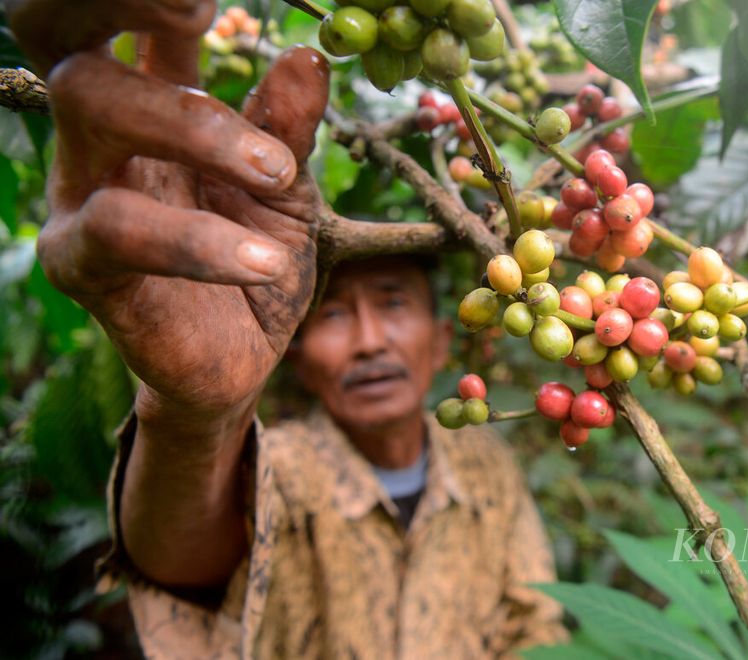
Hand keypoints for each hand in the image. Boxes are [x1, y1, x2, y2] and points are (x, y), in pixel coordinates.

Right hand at [11, 0, 330, 417]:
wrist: (241, 358)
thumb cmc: (256, 261)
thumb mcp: (286, 191)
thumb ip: (288, 128)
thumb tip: (310, 54)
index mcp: (153, 108)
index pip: (131, 21)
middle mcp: (101, 137)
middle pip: (79, 35)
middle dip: (119, 2)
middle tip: (195, 6)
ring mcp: (81, 193)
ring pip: (94, 107)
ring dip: (195, 127)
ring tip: (277, 173)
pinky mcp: (80, 263)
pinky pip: (119, 228)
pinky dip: (201, 239)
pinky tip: (266, 261)